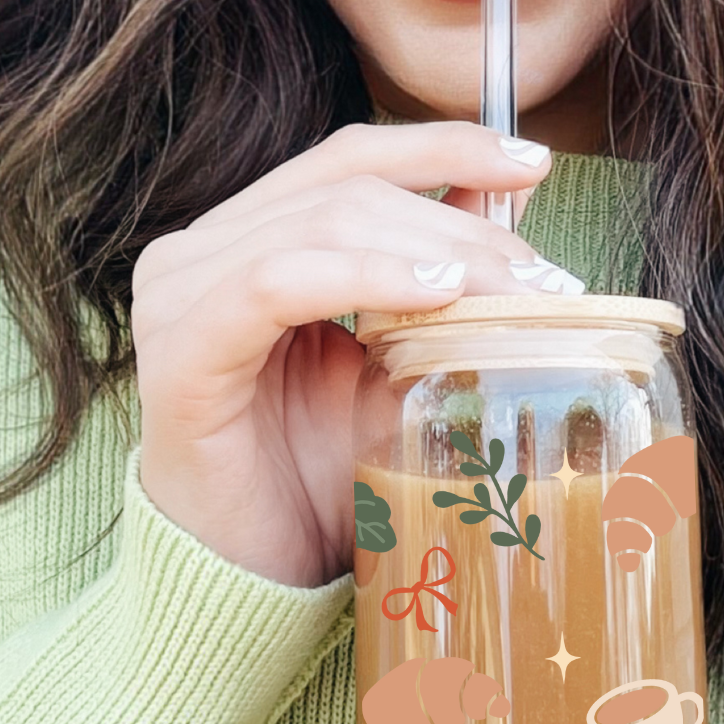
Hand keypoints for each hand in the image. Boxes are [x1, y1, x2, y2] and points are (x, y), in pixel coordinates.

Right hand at [132, 122, 564, 587]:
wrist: (251, 577)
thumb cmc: (316, 479)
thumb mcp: (394, 371)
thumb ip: (433, 292)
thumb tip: (513, 222)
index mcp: (247, 244)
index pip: (348, 159)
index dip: (443, 146)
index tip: (532, 163)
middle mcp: (201, 253)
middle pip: (346, 186)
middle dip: (459, 222)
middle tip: (543, 275)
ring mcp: (181, 296)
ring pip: (323, 223)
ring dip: (432, 249)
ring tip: (510, 291)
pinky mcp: (181, 353)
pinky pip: (275, 284)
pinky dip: (363, 278)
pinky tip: (434, 298)